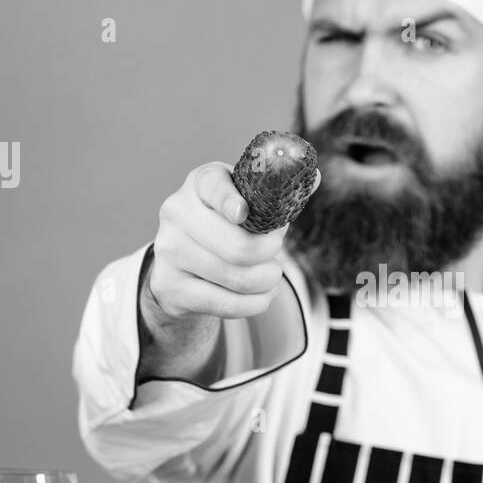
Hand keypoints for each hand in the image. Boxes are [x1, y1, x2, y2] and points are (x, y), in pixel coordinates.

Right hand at [147, 161, 291, 321]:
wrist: (185, 266)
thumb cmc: (228, 226)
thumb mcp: (250, 204)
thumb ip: (279, 194)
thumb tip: (313, 177)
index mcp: (200, 183)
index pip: (213, 186)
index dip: (230, 201)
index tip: (244, 214)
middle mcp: (177, 212)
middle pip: (237, 246)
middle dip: (270, 256)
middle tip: (277, 256)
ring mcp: (168, 250)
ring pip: (236, 278)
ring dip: (267, 282)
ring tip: (271, 277)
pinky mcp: (170, 286)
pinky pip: (225, 304)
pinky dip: (254, 304)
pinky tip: (261, 296)